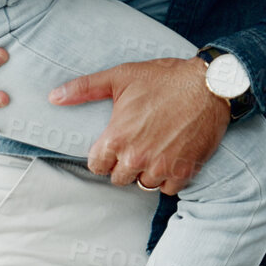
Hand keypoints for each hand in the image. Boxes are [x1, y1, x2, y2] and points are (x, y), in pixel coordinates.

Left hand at [51, 57, 228, 195]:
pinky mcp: (185, 170)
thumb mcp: (122, 76)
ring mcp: (162, 166)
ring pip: (143, 185)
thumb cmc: (166, 78)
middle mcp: (137, 157)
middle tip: (138, 145)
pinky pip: (168, 189)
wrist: (212, 85)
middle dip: (125, 164)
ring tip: (155, 152)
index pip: (97, 166)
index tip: (116, 144)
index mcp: (117, 138)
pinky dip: (169, 178)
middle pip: (119, 178)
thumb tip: (53, 97)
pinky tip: (172, 159)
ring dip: (147, 172)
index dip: (105, 155)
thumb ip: (85, 88)